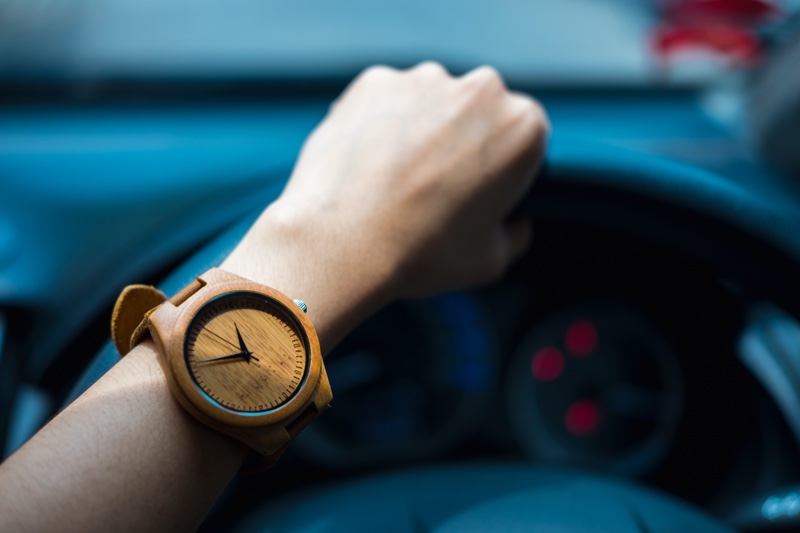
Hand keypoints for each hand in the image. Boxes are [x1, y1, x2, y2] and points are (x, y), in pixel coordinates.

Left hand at [275, 62, 546, 295]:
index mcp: (522, 128)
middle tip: (433, 186)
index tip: (477, 193)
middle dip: (463, 140)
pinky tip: (368, 163)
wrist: (340, 244)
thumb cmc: (420, 255)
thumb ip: (515, 235)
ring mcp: (423, 79)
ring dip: (421, 129)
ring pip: (431, 102)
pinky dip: (380, 123)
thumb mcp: (490, 261)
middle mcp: (480, 89)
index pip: (524, 138)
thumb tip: (516, 224)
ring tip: (394, 178)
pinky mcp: (375, 81)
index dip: (502, 168)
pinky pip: (386, 100)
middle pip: (479, 111)